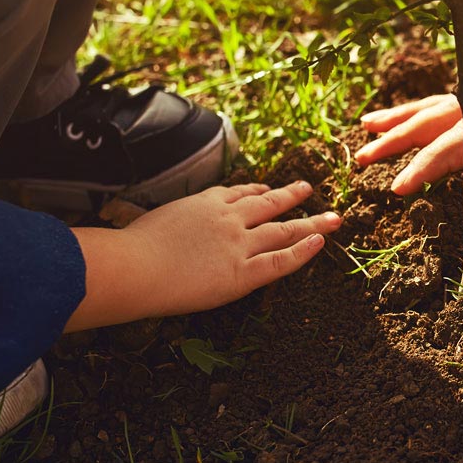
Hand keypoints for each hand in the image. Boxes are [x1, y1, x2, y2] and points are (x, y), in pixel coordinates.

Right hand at [66, 182, 340, 330]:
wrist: (134, 267)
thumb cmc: (129, 250)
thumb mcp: (148, 221)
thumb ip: (163, 223)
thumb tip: (152, 231)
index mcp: (203, 203)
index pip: (236, 193)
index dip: (256, 192)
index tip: (267, 189)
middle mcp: (227, 218)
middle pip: (268, 204)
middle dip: (291, 196)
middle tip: (308, 189)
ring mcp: (238, 244)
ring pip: (283, 229)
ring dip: (311, 222)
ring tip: (333, 218)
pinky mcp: (243, 272)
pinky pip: (281, 260)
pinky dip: (303, 251)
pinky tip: (320, 243)